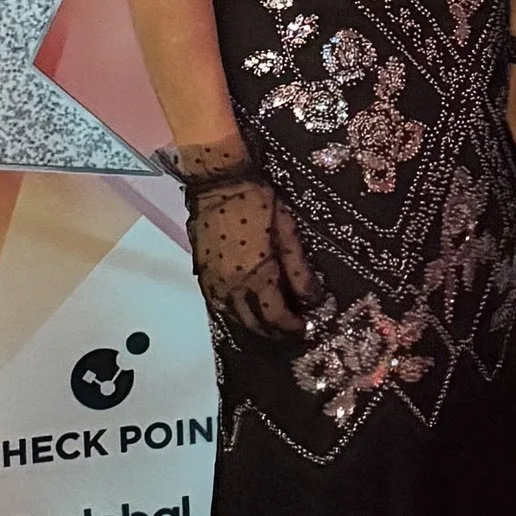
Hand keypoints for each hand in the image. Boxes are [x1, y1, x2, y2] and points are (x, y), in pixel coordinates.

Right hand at [186, 174, 319, 337]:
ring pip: (233, 317)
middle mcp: (231, 287)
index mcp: (255, 276)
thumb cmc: (257, 202)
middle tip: (290, 330)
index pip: (275, 315)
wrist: (217, 184)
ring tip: (271, 323)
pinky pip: (218, 304)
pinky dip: (234, 312)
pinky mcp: (202, 273)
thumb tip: (313, 298)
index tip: (305, 327)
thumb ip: (298, 268)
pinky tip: (246, 309)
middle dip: (274, 332)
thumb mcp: (286, 231)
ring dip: (253, 325)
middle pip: (253, 323)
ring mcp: (213, 282)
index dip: (291, 327)